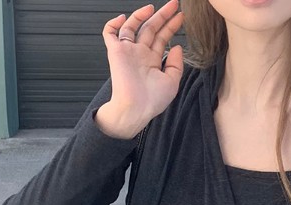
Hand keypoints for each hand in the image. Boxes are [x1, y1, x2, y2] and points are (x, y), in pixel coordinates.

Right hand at [100, 1, 184, 135]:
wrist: (136, 109)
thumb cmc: (152, 101)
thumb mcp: (172, 82)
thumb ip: (177, 64)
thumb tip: (178, 47)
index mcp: (152, 62)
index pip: (162, 38)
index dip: (171, 26)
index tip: (181, 16)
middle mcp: (140, 54)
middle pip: (151, 29)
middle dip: (162, 16)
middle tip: (174, 4)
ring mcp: (128, 52)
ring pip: (133, 26)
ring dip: (141, 15)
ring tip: (154, 7)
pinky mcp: (115, 52)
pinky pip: (110, 33)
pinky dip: (113, 24)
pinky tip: (123, 17)